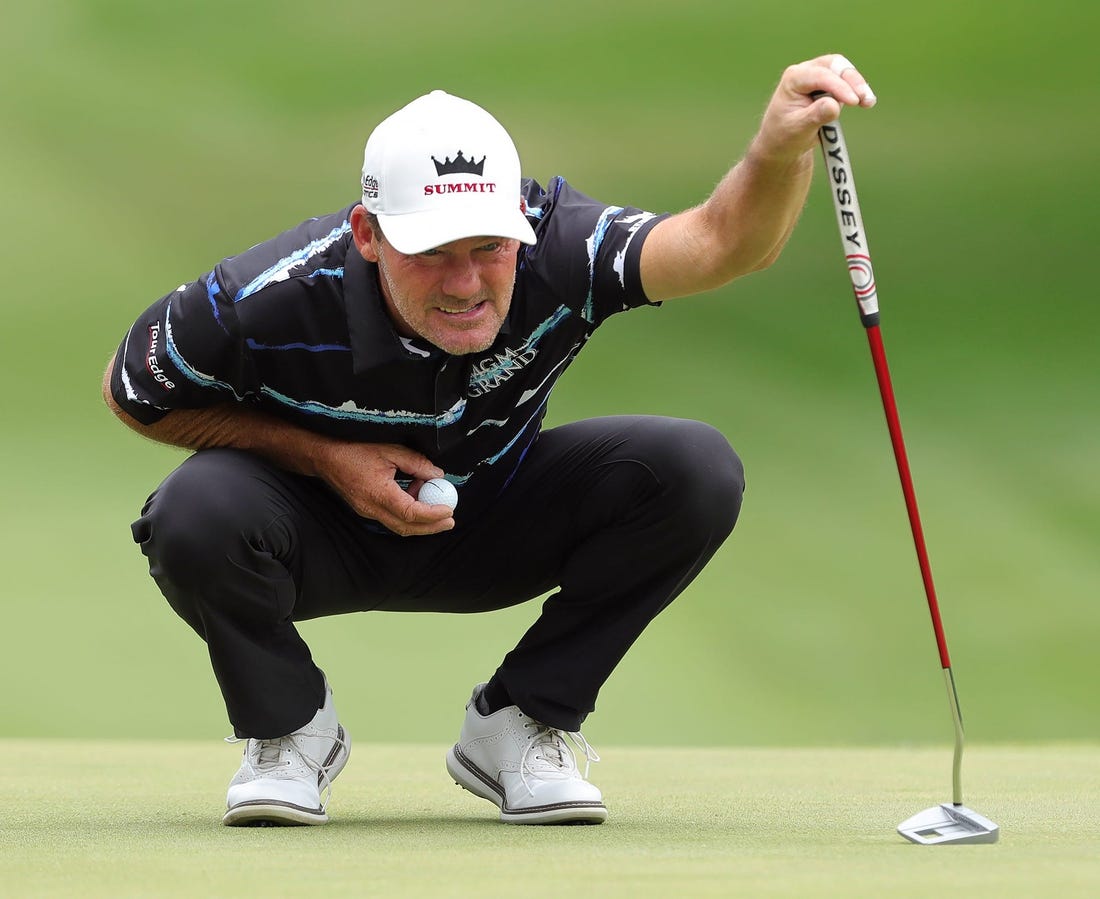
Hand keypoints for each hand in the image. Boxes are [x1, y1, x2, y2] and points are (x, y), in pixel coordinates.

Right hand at [317, 440, 455, 535]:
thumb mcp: (390, 450)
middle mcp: (372, 508)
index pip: (410, 513)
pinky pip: (391, 518)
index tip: (448, 510)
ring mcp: (367, 512)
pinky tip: (414, 494)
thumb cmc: (355, 450)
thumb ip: (416, 463)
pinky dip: (407, 512)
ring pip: (399, 526)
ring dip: (420, 520)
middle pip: (406, 528)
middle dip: (431, 527)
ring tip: (432, 499)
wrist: (326, 458)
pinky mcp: (366, 510)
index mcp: (378, 493)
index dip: (432, 514)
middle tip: (450, 521)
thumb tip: (437, 475)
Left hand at [751, 54, 876, 164]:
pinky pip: (847, 83)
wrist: (782, 143)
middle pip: (834, 66)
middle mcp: (806, 72)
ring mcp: (818, 77)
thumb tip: (834, 105)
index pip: (820, 76)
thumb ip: (815, 116)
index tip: (853, 102)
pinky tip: (866, 103)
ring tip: (868, 103)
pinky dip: (857, 92)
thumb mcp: (798, 129)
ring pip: (843, 72)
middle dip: (852, 80)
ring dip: (858, 85)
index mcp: (793, 79)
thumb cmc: (785, 136)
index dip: (839, 87)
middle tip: (863, 98)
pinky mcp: (830, 86)